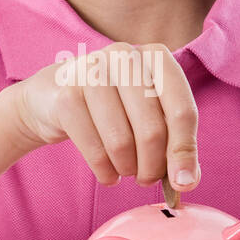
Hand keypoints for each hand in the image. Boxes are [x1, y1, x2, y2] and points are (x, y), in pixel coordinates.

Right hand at [9, 41, 200, 193]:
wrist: (54, 96)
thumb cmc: (115, 107)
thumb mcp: (151, 118)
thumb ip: (176, 146)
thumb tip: (186, 181)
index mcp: (156, 57)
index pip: (182, 110)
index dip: (184, 152)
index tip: (183, 183)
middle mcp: (125, 56)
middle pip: (152, 130)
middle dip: (152, 166)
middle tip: (147, 179)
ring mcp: (92, 71)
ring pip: (121, 142)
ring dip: (127, 169)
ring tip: (125, 171)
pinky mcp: (67, 94)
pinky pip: (94, 149)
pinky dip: (104, 171)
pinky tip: (107, 173)